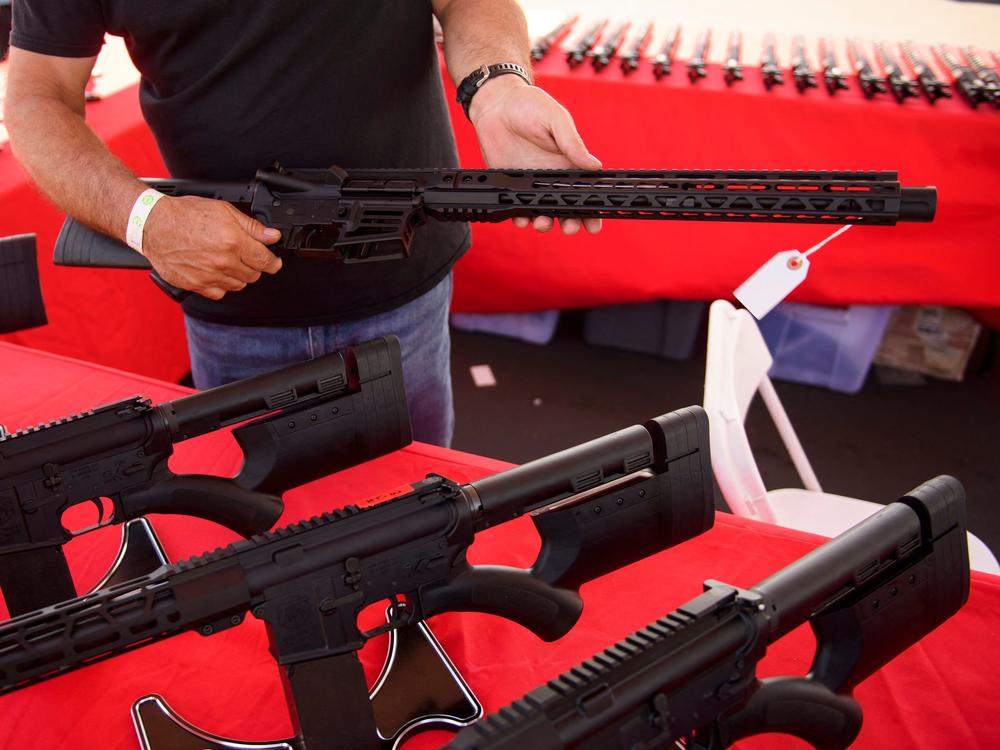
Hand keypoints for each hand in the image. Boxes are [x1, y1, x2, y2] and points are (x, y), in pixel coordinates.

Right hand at [141, 196, 282, 299]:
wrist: (153, 225)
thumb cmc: (185, 215)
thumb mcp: (224, 211)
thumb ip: (252, 227)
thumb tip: (272, 236)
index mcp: (233, 242)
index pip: (266, 261)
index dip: (273, 262)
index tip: (273, 262)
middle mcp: (223, 262)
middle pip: (254, 275)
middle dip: (253, 266)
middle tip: (243, 255)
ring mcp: (209, 276)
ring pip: (238, 285)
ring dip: (237, 275)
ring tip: (225, 261)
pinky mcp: (196, 285)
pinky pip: (219, 293)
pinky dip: (220, 285)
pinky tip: (214, 271)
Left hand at [470, 77, 602, 235]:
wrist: (496, 104)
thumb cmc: (530, 105)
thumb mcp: (556, 120)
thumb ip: (573, 144)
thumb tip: (595, 166)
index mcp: (568, 163)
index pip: (584, 191)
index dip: (591, 210)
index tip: (595, 224)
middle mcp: (551, 177)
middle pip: (565, 208)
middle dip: (570, 222)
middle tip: (570, 227)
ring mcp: (531, 183)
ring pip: (542, 212)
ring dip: (545, 223)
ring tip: (543, 223)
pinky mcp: (511, 185)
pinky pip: (517, 207)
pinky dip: (520, 217)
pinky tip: (522, 219)